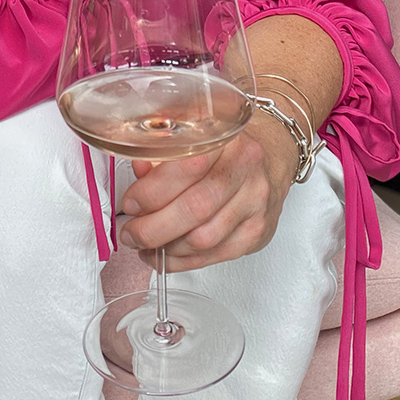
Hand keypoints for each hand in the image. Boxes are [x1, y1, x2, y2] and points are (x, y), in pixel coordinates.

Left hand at [118, 118, 300, 271]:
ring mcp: (256, 203)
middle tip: (131, 234)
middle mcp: (246, 169)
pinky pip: (215, 256)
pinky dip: (184, 261)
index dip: (153, 191)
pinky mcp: (258, 231)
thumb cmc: (223, 150)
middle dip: (153, 228)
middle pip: (195, 209)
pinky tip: (166, 256)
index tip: (130, 203)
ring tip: (145, 246)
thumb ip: (162, 153)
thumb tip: (138, 171)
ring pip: (204, 239)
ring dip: (167, 249)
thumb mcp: (194, 138)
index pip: (187, 167)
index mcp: (226, 138)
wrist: (268, 160)